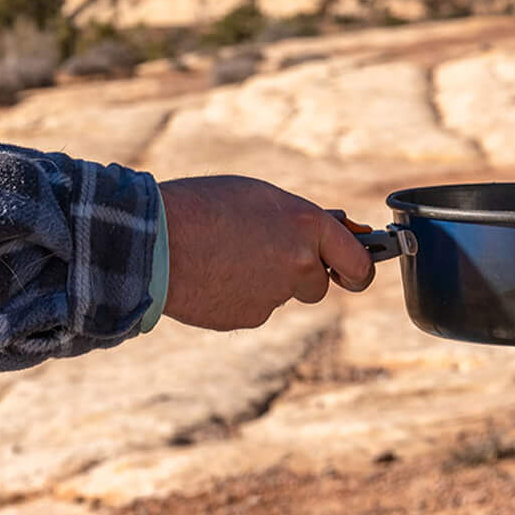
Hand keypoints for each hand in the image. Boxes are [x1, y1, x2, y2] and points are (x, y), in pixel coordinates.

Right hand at [157, 175, 376, 330]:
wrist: (156, 239)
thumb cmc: (204, 206)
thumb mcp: (260, 197)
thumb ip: (297, 221)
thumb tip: (325, 235)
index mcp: (308, 226)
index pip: (358, 262)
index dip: (357, 271)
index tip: (351, 275)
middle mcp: (299, 264)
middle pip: (317, 285)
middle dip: (301, 277)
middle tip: (266, 257)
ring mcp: (274, 296)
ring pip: (279, 296)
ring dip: (262, 283)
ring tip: (225, 257)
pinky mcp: (248, 318)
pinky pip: (251, 307)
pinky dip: (237, 296)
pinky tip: (212, 275)